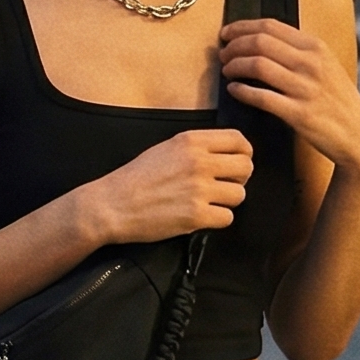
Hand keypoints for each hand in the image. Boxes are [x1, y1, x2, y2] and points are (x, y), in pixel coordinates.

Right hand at [78, 128, 252, 243]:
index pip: (238, 140)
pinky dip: (217, 219)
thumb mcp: (166, 148)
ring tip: (210, 202)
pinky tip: (202, 216)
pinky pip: (227, 218)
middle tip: (225, 185)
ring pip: (240, 195)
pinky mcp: (196, 216)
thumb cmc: (136, 177)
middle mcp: (199, 162)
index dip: (244, 152)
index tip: (237, 162)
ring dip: (228, 201)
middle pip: (246, 167)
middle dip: (240, 178)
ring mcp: (199, 190)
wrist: (113, 205)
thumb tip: (223, 154)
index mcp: (191, 141)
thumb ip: (196, 148)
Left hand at [219, 18, 359, 176]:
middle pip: (260, 42)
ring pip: (257, 65)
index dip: (242, 27)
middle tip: (222, 54)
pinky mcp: (298, 113)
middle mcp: (311, 63)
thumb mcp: (326, 66)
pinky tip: (234, 90)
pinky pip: (262, 97)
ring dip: (234, 66)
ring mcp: (305, 88)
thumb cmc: (338, 101)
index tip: (227, 33)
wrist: (358, 135)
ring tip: (226, 71)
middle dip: (234, 46)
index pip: (271, 26)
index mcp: (316, 47)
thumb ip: (300, 51)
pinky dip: (242, 91)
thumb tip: (264, 40)